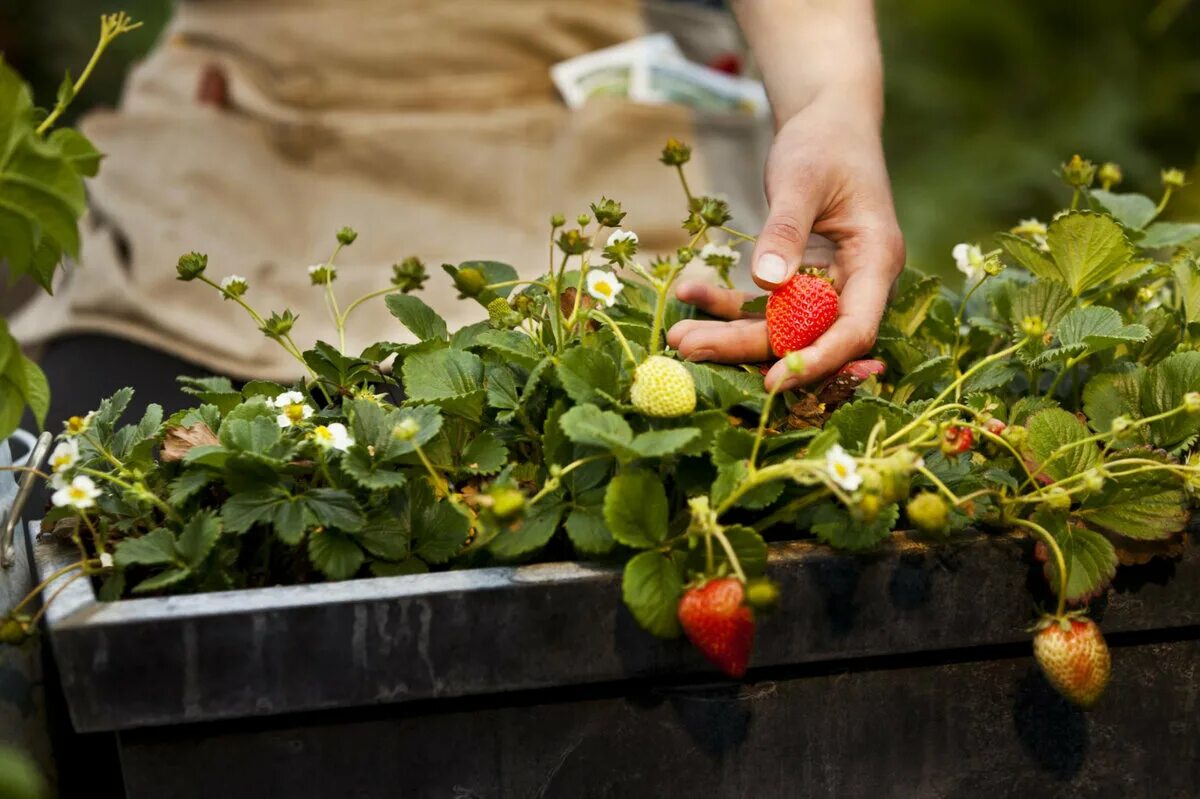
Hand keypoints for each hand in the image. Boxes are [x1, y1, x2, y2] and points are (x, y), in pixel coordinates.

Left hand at [667, 96, 904, 391]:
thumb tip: (768, 283)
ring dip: (728, 333)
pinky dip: (725, 303)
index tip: (773, 383)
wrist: (828, 119)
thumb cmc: (825, 141)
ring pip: (778, 326)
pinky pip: (762, 304)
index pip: (854, 329)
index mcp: (875, 260)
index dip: (817, 360)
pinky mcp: (799, 278)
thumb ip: (786, 229)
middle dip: (747, 348)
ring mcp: (827, 283)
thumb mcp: (802, 178)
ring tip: (677, 337)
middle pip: (805, 334)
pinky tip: (688, 295)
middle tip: (688, 350)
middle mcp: (856, 281)